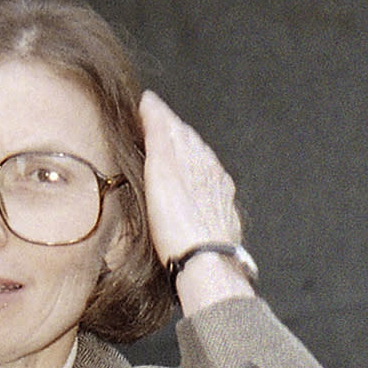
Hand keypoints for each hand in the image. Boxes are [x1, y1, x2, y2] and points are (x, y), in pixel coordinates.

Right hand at [139, 89, 241, 262]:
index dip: (158, 114)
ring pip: (202, 164)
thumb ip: (158, 136)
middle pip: (190, 143)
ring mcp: (219, 192)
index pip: (174, 125)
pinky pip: (212, 186)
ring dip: (186, 154)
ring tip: (172, 152)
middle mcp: (211, 170)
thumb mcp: (161, 172)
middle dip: (172, 132)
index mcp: (195, 155)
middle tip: (155, 124)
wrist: (206, 263)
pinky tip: (195, 186)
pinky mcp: (222, 214)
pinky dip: (200, 178)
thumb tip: (152, 105)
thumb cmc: (180, 223)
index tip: (146, 105)